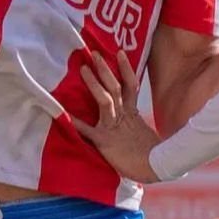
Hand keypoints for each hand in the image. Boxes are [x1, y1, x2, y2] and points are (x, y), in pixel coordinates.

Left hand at [73, 50, 161, 182]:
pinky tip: (63, 114)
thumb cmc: (153, 155)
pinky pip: (87, 129)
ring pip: (105, 99)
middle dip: (105, 69)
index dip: (126, 68)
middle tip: (95, 53)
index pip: (131, 85)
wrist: (156, 166)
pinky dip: (76, 122)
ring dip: (94, 83)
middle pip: (115, 86)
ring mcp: (113, 126)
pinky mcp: (105, 140)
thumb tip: (134, 124)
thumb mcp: (145, 134)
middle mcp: (123, 115)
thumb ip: (137, 126)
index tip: (120, 53)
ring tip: (83, 69)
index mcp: (133, 113)